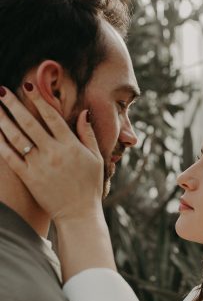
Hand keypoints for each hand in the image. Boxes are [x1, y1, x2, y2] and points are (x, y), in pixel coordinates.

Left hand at [0, 86, 103, 223]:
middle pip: (29, 122)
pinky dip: (1, 144)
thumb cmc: (89, 186)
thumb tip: (83, 112)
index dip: (39, 99)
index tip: (28, 86)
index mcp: (71, 145)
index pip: (51, 116)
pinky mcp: (29, 178)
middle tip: (1, 90)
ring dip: (3, 120)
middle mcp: (54, 152)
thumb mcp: (96, 158)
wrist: (79, 214)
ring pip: (17, 137)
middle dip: (13, 104)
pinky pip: (11, 157)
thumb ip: (87, 134)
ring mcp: (40, 165)